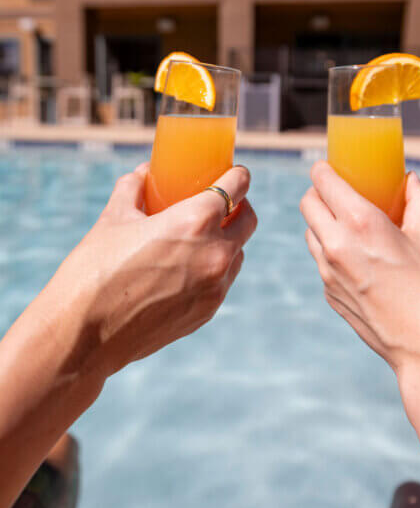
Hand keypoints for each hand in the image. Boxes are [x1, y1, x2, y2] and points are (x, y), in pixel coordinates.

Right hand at [49, 163, 256, 380]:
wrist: (83, 335)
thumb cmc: (95, 269)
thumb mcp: (113, 218)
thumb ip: (134, 188)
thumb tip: (144, 173)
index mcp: (196, 221)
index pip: (238, 186)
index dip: (238, 175)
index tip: (233, 172)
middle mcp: (216, 253)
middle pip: (248, 220)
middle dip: (239, 206)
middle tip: (221, 203)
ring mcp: (216, 286)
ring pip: (238, 253)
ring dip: (228, 240)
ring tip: (201, 237)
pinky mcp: (208, 312)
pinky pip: (222, 281)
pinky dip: (214, 269)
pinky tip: (188, 268)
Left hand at [300, 162, 419, 376]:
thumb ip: (418, 203)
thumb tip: (411, 180)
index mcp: (361, 223)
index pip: (322, 180)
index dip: (325, 169)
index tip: (333, 168)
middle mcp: (336, 244)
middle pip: (307, 203)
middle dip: (319, 193)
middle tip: (339, 195)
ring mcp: (327, 272)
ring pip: (309, 233)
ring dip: (322, 223)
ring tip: (349, 226)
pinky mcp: (328, 294)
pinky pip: (320, 261)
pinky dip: (330, 251)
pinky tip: (357, 259)